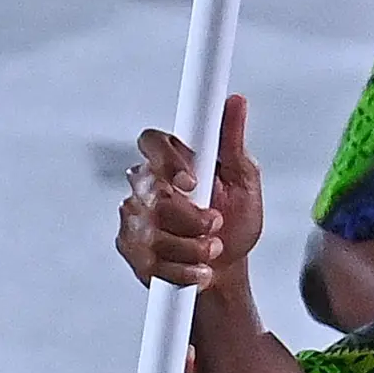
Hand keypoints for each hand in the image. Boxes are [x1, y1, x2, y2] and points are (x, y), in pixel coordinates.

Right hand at [117, 94, 263, 293]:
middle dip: (191, 218)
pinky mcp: (129, 247)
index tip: (192, 182)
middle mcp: (147, 184)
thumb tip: (236, 103)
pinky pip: (148, 259)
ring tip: (211, 249)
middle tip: (215, 225)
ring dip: (192, 247)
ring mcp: (134, 216)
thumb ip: (234, 143)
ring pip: (150, 230)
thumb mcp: (244, 181)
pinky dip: (182, 269)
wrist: (226, 270)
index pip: (151, 142)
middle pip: (152, 193)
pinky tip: (197, 268)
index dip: (168, 161)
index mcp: (173, 160)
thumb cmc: (235, 223)